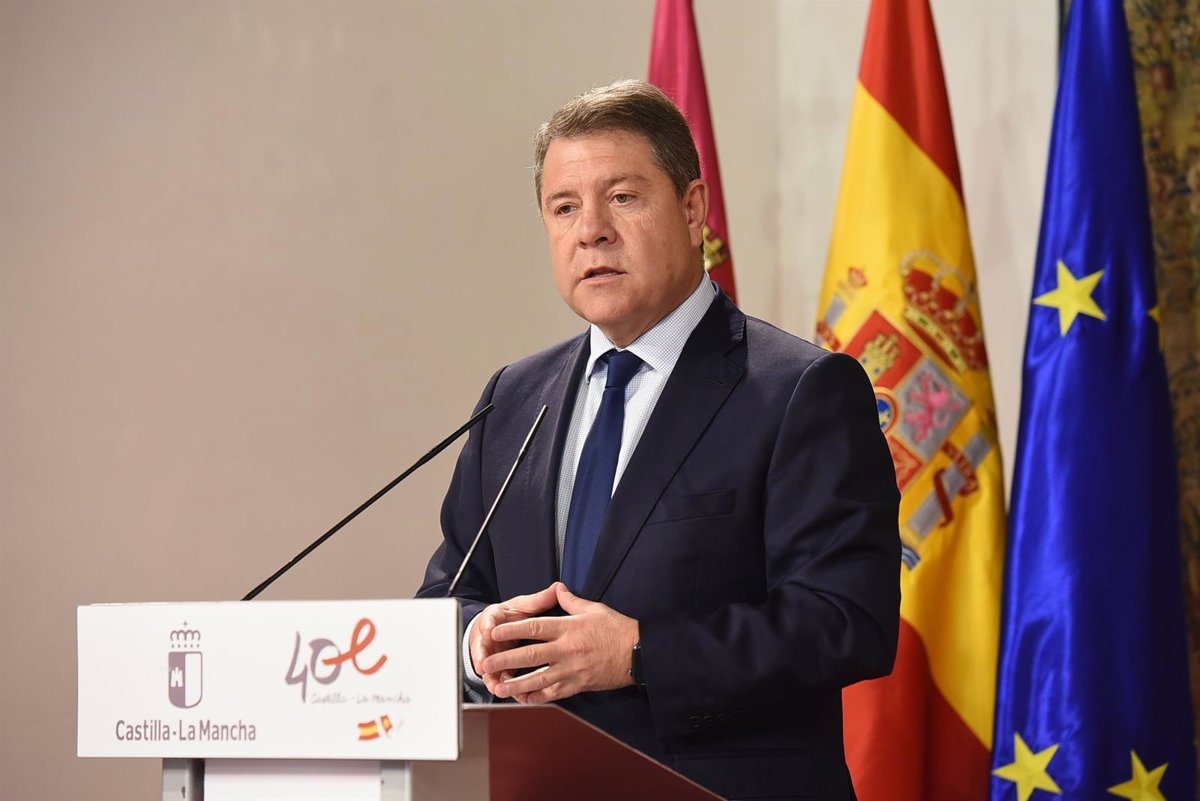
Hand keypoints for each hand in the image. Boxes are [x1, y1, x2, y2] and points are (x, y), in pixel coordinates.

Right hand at [470, 584, 559, 695]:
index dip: (489, 625)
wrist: (496, 626)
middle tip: (484, 663)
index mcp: (494, 617)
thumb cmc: (509, 615)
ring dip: (488, 674)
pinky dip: (496, 683)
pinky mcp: (492, 665)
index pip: (490, 619)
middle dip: (482, 655)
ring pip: (485, 664)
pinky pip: (492, 676)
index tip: (490, 630)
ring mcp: (488, 651)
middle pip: (482, 645)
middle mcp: (487, 635)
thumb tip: (557, 588)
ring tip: (493, 684)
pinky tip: (501, 691)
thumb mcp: (523, 606)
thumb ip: (539, 600)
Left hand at [480, 582, 639, 703]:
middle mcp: (567, 649)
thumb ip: (571, 601)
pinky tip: (524, 698)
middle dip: (505, 659)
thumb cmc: (617, 629)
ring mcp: (572, 669)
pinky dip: (537, 697)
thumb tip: (557, 589)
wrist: (638, 652)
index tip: (494, 631)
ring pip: (538, 678)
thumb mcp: (594, 608)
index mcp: (569, 628)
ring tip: (499, 686)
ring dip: (516, 683)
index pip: (534, 627)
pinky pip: (554, 693)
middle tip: (486, 663)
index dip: (511, 629)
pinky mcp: (579, 685)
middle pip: (530, 654)